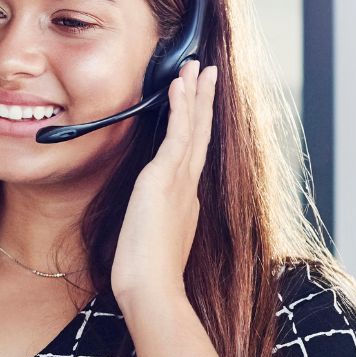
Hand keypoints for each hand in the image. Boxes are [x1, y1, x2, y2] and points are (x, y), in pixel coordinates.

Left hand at [110, 58, 217, 309]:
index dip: (197, 129)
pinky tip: (180, 84)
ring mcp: (179, 181)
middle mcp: (187, 188)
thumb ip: (151, 226)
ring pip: (193, 127)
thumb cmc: (146, 277)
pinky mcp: (165, 177)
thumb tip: (146, 221)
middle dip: (204, 103)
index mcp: (184, 203)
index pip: (192, 156)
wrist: (153, 289)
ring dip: (195, 94)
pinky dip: (181, 106)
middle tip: (209, 75)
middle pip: (200, 135)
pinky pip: (178, 133)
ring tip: (198, 67)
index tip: (200, 109)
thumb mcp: (149, 244)